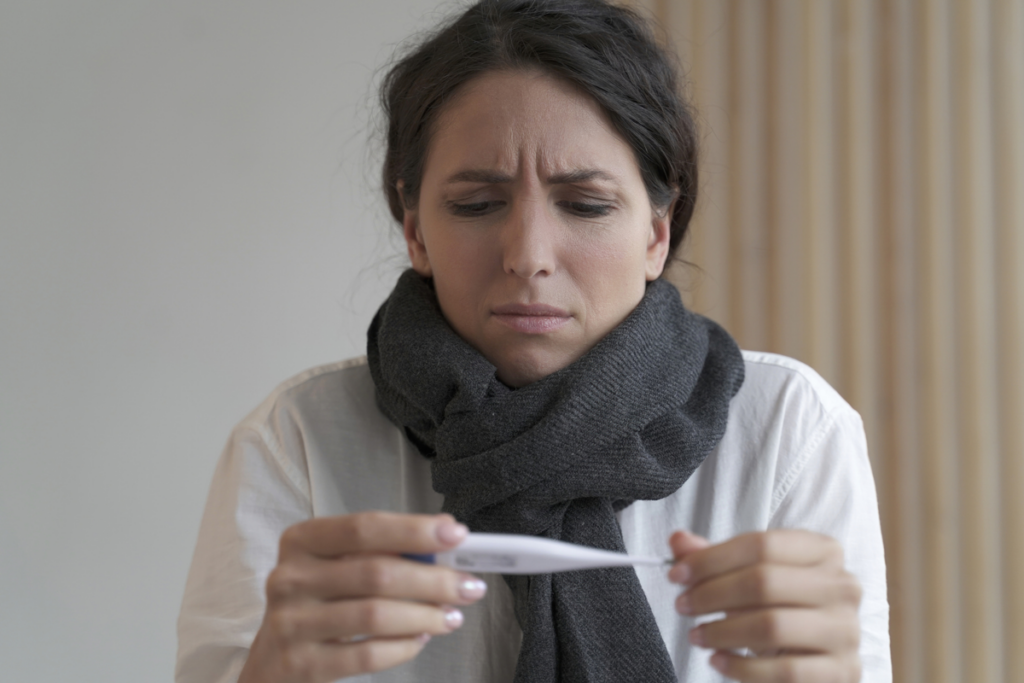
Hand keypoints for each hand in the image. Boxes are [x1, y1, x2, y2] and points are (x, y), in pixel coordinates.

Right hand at [238, 512, 487, 682]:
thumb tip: (445, 544)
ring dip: (424, 615)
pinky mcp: (301, 664)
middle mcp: (289, 578)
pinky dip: (402, 647)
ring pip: (375, 615)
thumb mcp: (337, 567)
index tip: (457, 534)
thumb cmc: (317, 603)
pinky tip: (420, 640)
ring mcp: (291, 623)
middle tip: (469, 586)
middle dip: (433, 579)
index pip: (364, 527)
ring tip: (450, 617)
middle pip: (376, 572)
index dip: (413, 530)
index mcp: (302, 541)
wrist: (269, 664)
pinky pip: (366, 655)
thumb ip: (382, 552)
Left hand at [668, 529, 861, 682]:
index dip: (711, 559)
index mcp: (823, 550)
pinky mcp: (844, 670)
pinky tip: (718, 661)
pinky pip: (784, 670)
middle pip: (764, 581)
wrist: (816, 657)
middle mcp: (842, 585)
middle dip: (712, 594)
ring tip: (697, 635)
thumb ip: (714, 559)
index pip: (761, 544)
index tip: (676, 575)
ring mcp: (847, 630)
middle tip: (683, 606)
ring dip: (722, 632)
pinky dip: (742, 668)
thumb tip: (678, 540)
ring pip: (772, 625)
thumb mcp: (748, 579)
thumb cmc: (778, 610)